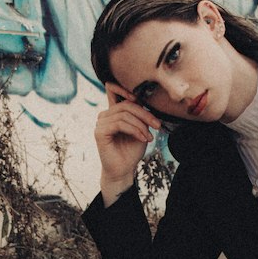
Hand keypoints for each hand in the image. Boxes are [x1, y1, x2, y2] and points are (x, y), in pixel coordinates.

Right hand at [95, 83, 161, 204]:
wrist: (124, 170)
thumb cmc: (131, 150)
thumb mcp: (140, 129)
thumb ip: (140, 114)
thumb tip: (144, 101)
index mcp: (113, 112)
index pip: (112, 89)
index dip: (124, 88)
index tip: (140, 98)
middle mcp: (105, 115)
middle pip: (126, 104)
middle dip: (145, 114)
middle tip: (157, 126)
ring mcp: (100, 123)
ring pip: (124, 114)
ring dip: (141, 125)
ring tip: (149, 137)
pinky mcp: (99, 132)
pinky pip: (120, 124)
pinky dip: (134, 130)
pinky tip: (142, 138)